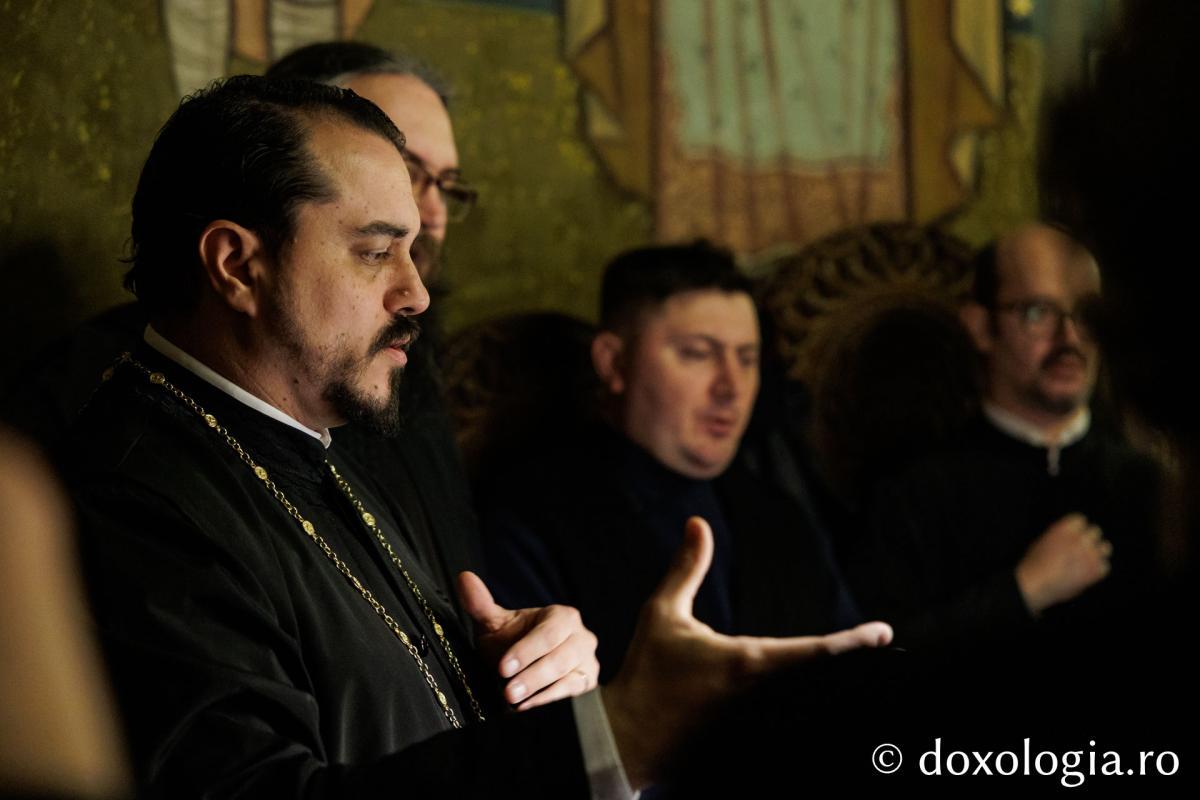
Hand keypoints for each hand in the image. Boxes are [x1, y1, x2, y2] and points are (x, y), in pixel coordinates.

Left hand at [456, 571, 599, 709]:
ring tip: (515, 701)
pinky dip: (549, 700)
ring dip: (539, 690)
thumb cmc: (512, 639)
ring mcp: (586, 660)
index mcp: (562, 616)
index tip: (503, 667)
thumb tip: (464, 577)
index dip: (526, 651)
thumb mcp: (495, 623)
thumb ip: (481, 603)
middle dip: (532, 676)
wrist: (526, 660)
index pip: (548, 633)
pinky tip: (527, 707)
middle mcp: (580, 636)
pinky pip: (573, 692)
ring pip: (568, 676)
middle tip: (508, 692)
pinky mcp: (587, 681)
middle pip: (560, 657)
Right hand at [601, 517, 892, 788]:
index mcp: (747, 662)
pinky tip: (823, 691)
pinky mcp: (748, 737)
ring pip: (807, 700)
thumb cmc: (647, 671)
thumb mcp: (663, 613)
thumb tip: (699, 523)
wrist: (629, 735)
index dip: (852, 642)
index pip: (814, 652)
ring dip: (833, 685)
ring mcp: (756, 722)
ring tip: (865, 668)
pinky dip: (805, 701)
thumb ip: (687, 568)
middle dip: (854, 665)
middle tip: (884, 648)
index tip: (882, 632)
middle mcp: (760, 695)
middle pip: (822, 680)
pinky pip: (784, 717)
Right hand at [1015, 513, 1111, 615]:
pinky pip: (1105, 566)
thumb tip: (1071, 538)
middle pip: (1095, 531)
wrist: (1036, 584)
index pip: (1080, 519)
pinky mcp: (1096, 571)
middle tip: (1080, 549)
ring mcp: (1090, 555)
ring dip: (1098, 552)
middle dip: (1089, 539)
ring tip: (1087, 561)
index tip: (1073, 536)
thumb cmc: (1033, 564)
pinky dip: (1097, 570)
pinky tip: (1086, 574)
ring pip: (1106, 547)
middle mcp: (1081, 538)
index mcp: (1065, 528)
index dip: (1077, 528)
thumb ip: (1060, 536)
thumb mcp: (1043, 541)